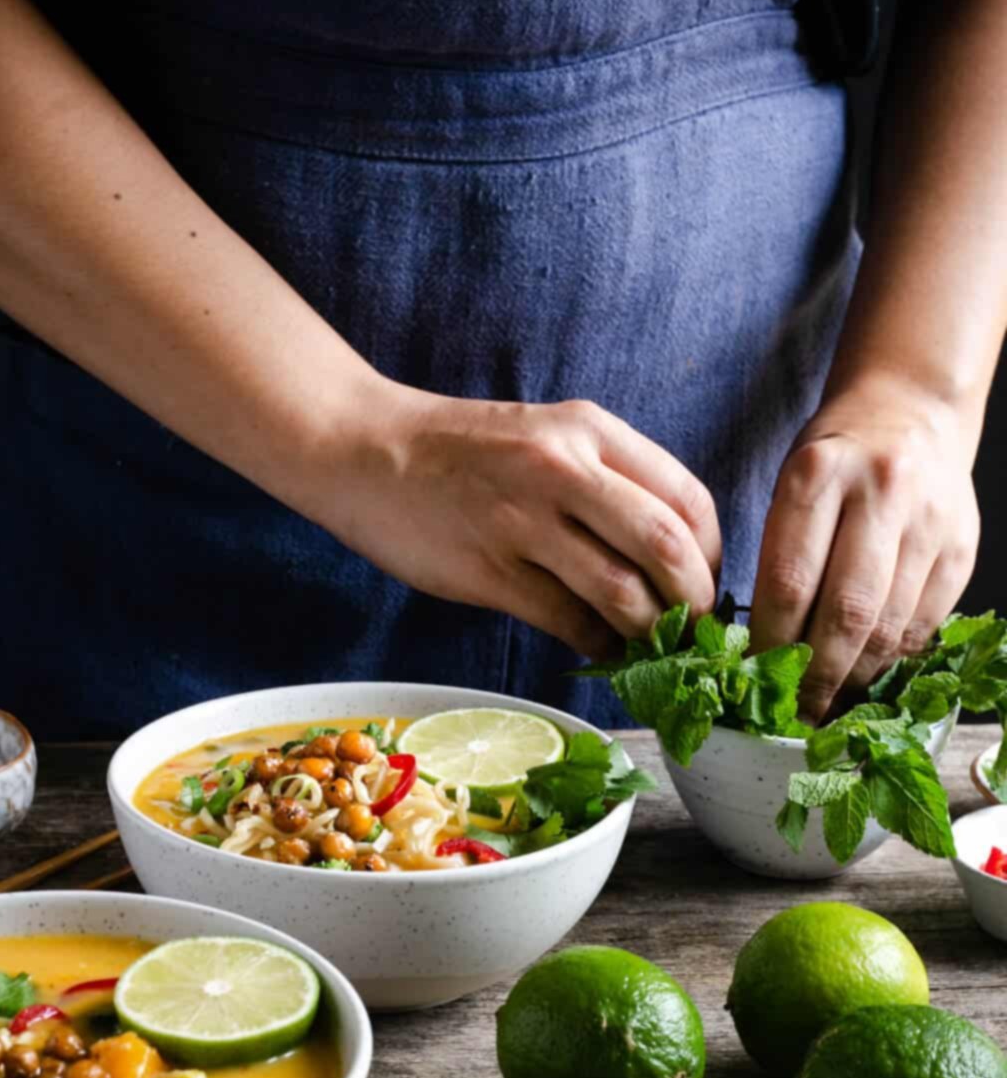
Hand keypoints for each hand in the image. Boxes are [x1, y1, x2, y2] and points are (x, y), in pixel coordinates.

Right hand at [331, 386, 720, 656]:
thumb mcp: (547, 435)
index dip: (713, 552)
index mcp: (588, 429)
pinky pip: (568, 621)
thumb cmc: (462, 451)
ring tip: (650, 647)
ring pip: (622, 592)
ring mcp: (523, 521)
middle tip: (693, 629)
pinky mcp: (489, 570)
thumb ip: (607, 480)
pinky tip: (598, 647)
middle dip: (694, 600)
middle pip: (667, 546)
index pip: (687, 497)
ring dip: (648, 633)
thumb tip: (669, 555)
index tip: (707, 583)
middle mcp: (563, 468)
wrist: (364, 450)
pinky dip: (597, 644)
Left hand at [750, 378, 980, 719]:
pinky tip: (869, 670)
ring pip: (890, 624)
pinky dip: (894, 655)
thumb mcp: (789, 484)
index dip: (772, 642)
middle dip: (818, 673)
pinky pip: (925, 621)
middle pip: (846, 611)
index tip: (755, 678)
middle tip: (796, 710)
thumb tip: (764, 650)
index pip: (789, 580)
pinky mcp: (962, 546)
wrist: (909, 410)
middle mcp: (880, 493)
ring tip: (830, 700)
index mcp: (818, 474)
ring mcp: (929, 520)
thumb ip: (779, 554)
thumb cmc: (833, 459)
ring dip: (857, 674)